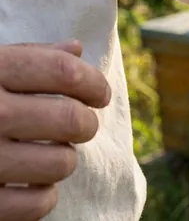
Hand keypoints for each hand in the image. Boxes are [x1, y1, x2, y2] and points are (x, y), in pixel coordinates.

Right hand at [0, 41, 110, 220]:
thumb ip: (25, 55)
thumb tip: (76, 49)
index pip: (65, 71)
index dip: (93, 83)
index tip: (99, 94)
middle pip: (71, 119)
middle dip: (85, 123)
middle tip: (79, 125)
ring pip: (60, 163)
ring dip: (63, 159)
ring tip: (47, 153)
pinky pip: (37, 204)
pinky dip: (44, 196)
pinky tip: (32, 184)